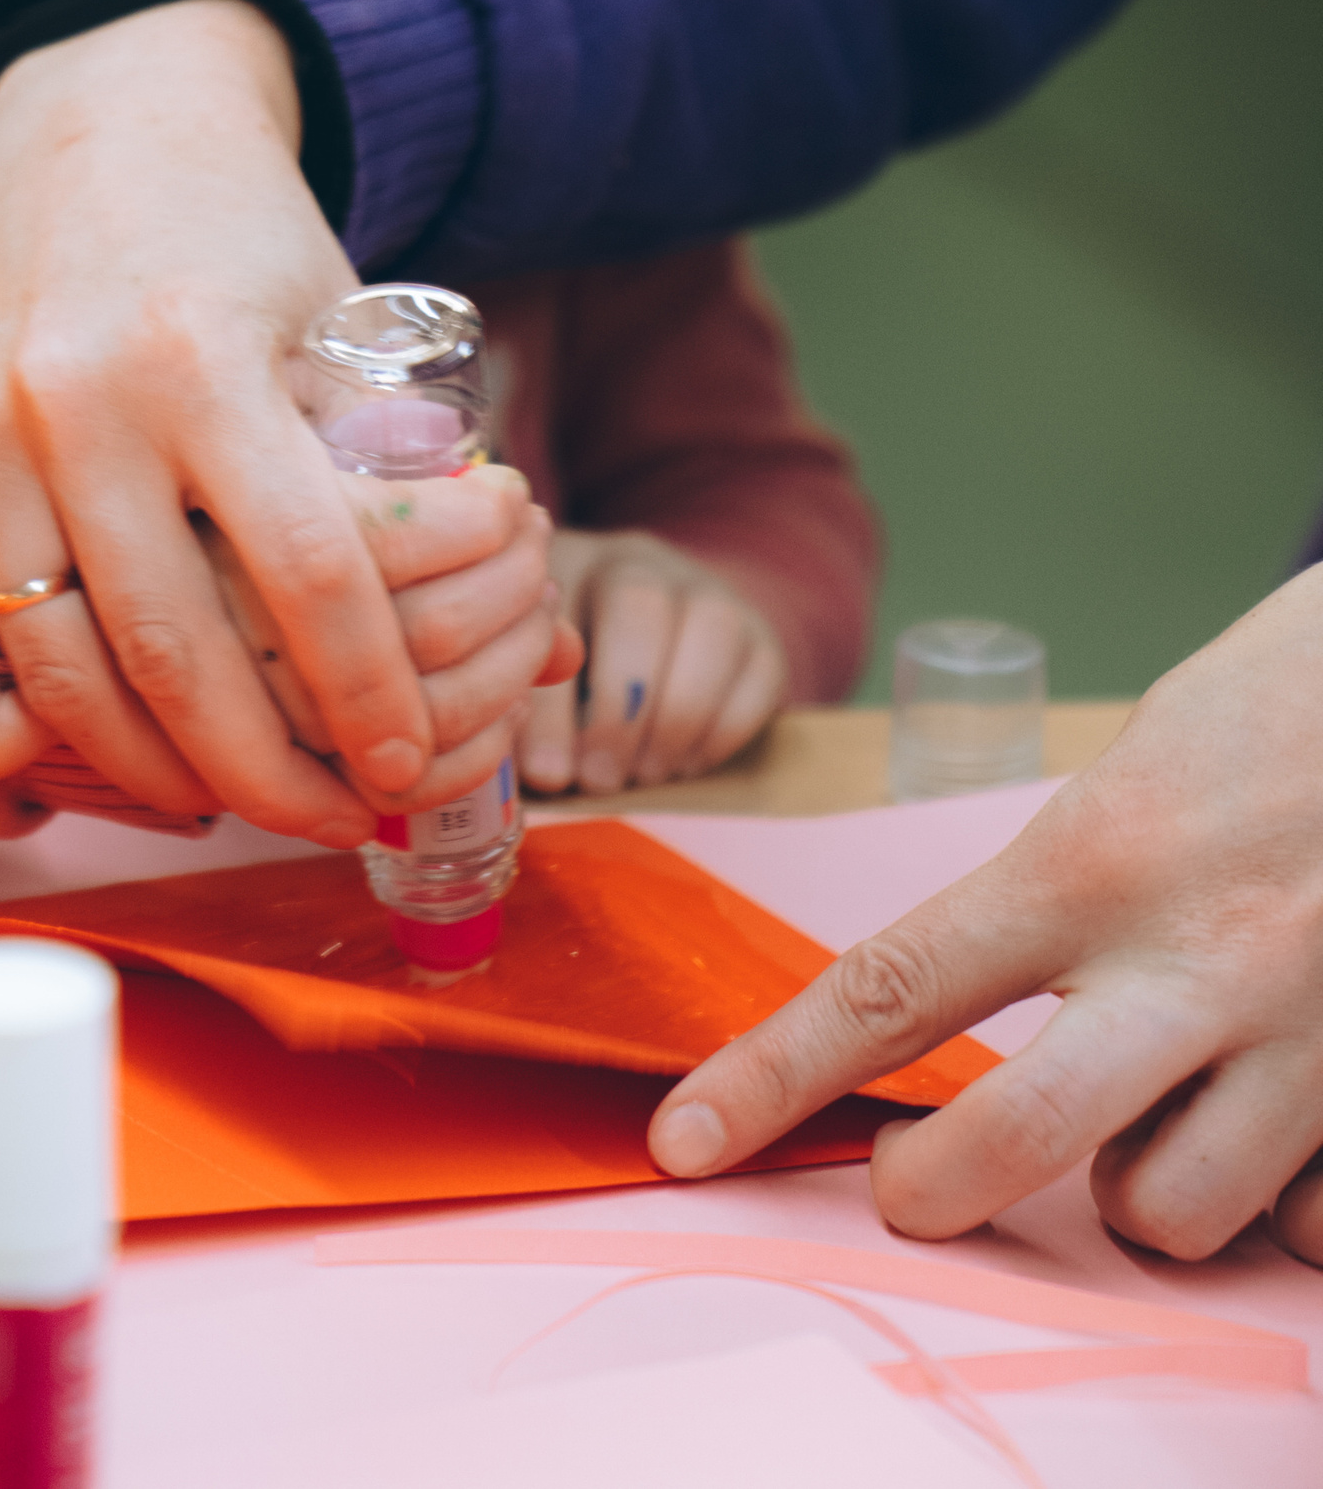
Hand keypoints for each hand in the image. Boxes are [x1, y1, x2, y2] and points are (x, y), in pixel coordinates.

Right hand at [0, 0, 539, 842]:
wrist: (100, 115)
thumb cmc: (247, 233)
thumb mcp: (344, 324)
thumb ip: (413, 480)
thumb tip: (547, 635)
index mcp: (201, 358)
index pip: (308, 571)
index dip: (370, 693)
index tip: (405, 766)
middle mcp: (73, 400)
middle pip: (175, 651)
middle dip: (269, 771)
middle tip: (331, 817)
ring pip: (55, 669)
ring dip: (146, 773)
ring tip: (223, 803)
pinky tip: (55, 762)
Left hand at [518, 529, 786, 794]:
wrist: (655, 643)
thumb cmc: (567, 676)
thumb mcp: (533, 681)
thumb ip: (529, 712)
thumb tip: (546, 772)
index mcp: (560, 563)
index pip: (555, 619)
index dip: (550, 706)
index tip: (546, 774)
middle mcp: (633, 560)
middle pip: (637, 606)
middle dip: (619, 709)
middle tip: (599, 779)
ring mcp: (703, 588)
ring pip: (710, 629)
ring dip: (676, 721)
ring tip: (642, 775)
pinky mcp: (757, 632)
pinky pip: (757, 672)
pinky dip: (722, 730)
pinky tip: (683, 765)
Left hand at [646, 566, 1322, 1264]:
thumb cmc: (1276, 714)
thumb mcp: (1124, 780)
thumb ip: (1054, 896)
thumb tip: (980, 1002)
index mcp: (1090, 861)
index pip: (891, 988)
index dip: (769, 1078)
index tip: (683, 1140)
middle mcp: (1193, 958)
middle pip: (1018, 1141)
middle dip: (934, 1188)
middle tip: (908, 1182)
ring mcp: (1307, 1037)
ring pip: (1168, 1210)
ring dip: (1132, 1187)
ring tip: (1146, 1109)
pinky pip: (1303, 1229)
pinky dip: (1270, 1201)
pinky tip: (1268, 1125)